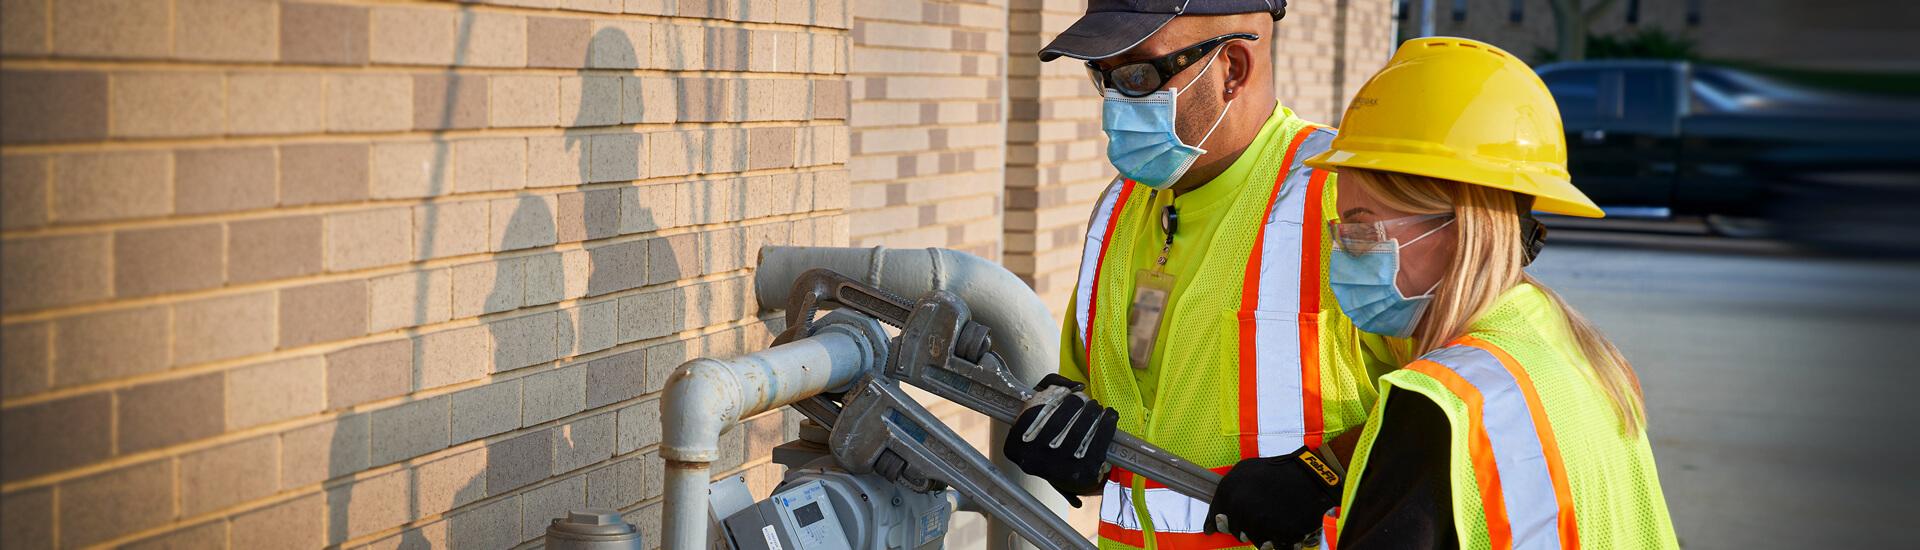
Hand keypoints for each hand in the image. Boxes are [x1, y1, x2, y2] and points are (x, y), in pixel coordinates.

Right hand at [1003, 374, 1118, 507]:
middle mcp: (1033, 460)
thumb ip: (1048, 387)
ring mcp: (1059, 469)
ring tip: (1095, 407)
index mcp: (1015, 446)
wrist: (1068, 477)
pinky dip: (1108, 423)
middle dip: (1076, 403)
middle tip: (1084, 400)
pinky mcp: (1083, 473)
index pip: (1033, 412)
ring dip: (1092, 411)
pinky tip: (1110, 415)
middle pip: (1058, 421)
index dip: (1054, 398)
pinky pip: (1099, 440)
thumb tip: (1075, 385)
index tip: (1067, 394)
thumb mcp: (1037, 414)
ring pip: (1080, 429)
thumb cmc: (1050, 438)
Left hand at [1205, 446, 1343, 549]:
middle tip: (1265, 513)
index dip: (1221, 523)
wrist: (1311, 475)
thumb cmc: (1277, 472)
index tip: (1221, 527)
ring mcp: (1260, 523)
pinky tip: (1291, 527)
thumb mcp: (1245, 471)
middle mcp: (1240, 509)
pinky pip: (1279, 548)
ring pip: (1257, 543)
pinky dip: (1286, 542)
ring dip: (1268, 535)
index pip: (1215, 519)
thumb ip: (1228, 494)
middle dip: (1250, 527)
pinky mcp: (1280, 535)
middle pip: (1238, 533)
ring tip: (1280, 516)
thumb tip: (1213, 522)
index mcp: (1228, 492)